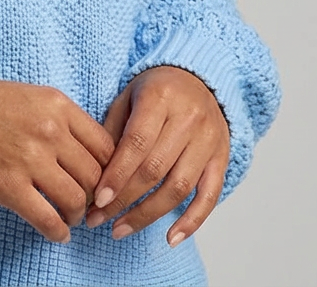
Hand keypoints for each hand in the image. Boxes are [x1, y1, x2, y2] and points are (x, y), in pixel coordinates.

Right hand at [0, 78, 115, 243]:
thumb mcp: (30, 97)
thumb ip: (60, 119)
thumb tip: (86, 153)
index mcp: (57, 105)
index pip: (105, 146)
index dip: (108, 170)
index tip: (100, 181)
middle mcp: (50, 131)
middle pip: (95, 175)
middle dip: (94, 196)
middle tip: (86, 203)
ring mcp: (30, 159)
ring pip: (76, 200)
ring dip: (76, 215)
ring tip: (69, 217)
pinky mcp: (10, 187)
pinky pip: (48, 220)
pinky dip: (58, 232)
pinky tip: (57, 233)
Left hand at [84, 65, 228, 246]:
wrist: (199, 78)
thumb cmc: (156, 90)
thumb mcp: (128, 96)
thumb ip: (113, 129)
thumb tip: (94, 171)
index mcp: (160, 98)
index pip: (137, 143)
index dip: (117, 175)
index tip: (97, 200)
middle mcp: (188, 119)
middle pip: (156, 169)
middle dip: (125, 200)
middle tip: (98, 219)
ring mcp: (208, 140)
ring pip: (179, 187)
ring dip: (148, 215)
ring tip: (121, 229)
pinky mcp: (222, 158)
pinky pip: (210, 196)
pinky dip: (192, 221)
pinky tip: (171, 239)